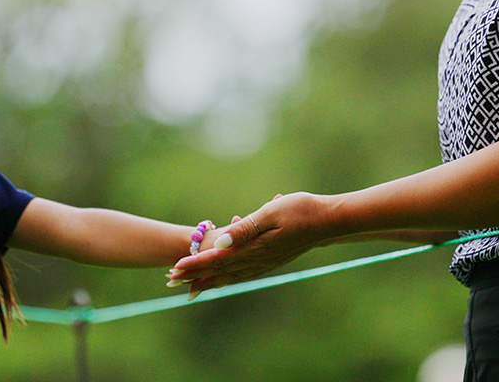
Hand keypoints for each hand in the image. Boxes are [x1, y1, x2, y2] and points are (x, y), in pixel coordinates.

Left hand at [166, 192, 328, 297]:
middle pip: (220, 271)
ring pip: (231, 276)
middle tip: (170, 281)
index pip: (217, 259)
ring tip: (192, 288)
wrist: (328, 222)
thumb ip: (244, 229)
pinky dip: (229, 279)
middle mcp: (258, 260)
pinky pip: (244, 275)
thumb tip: (219, 243)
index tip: (174, 268)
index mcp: (254, 248)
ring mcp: (266, 263)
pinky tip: (226, 280)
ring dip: (210, 281)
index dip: (195, 264)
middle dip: (195, 276)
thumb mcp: (271, 212)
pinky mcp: (273, 261)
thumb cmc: (301, 210)